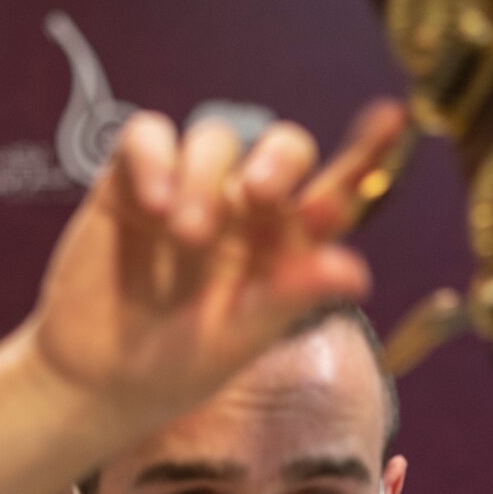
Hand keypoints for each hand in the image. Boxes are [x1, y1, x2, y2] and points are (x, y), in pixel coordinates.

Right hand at [29, 99, 407, 421]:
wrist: (100, 377)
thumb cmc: (181, 364)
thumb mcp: (239, 338)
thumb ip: (292, 297)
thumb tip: (356, 271)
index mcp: (287, 245)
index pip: (335, 189)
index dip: (365, 151)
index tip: (392, 116)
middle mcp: (246, 209)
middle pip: (281, 149)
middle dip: (278, 161)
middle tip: (259, 195)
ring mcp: (191, 188)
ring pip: (214, 138)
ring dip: (205, 177)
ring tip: (186, 236)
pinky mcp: (133, 180)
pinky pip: (147, 135)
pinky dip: (154, 158)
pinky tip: (153, 205)